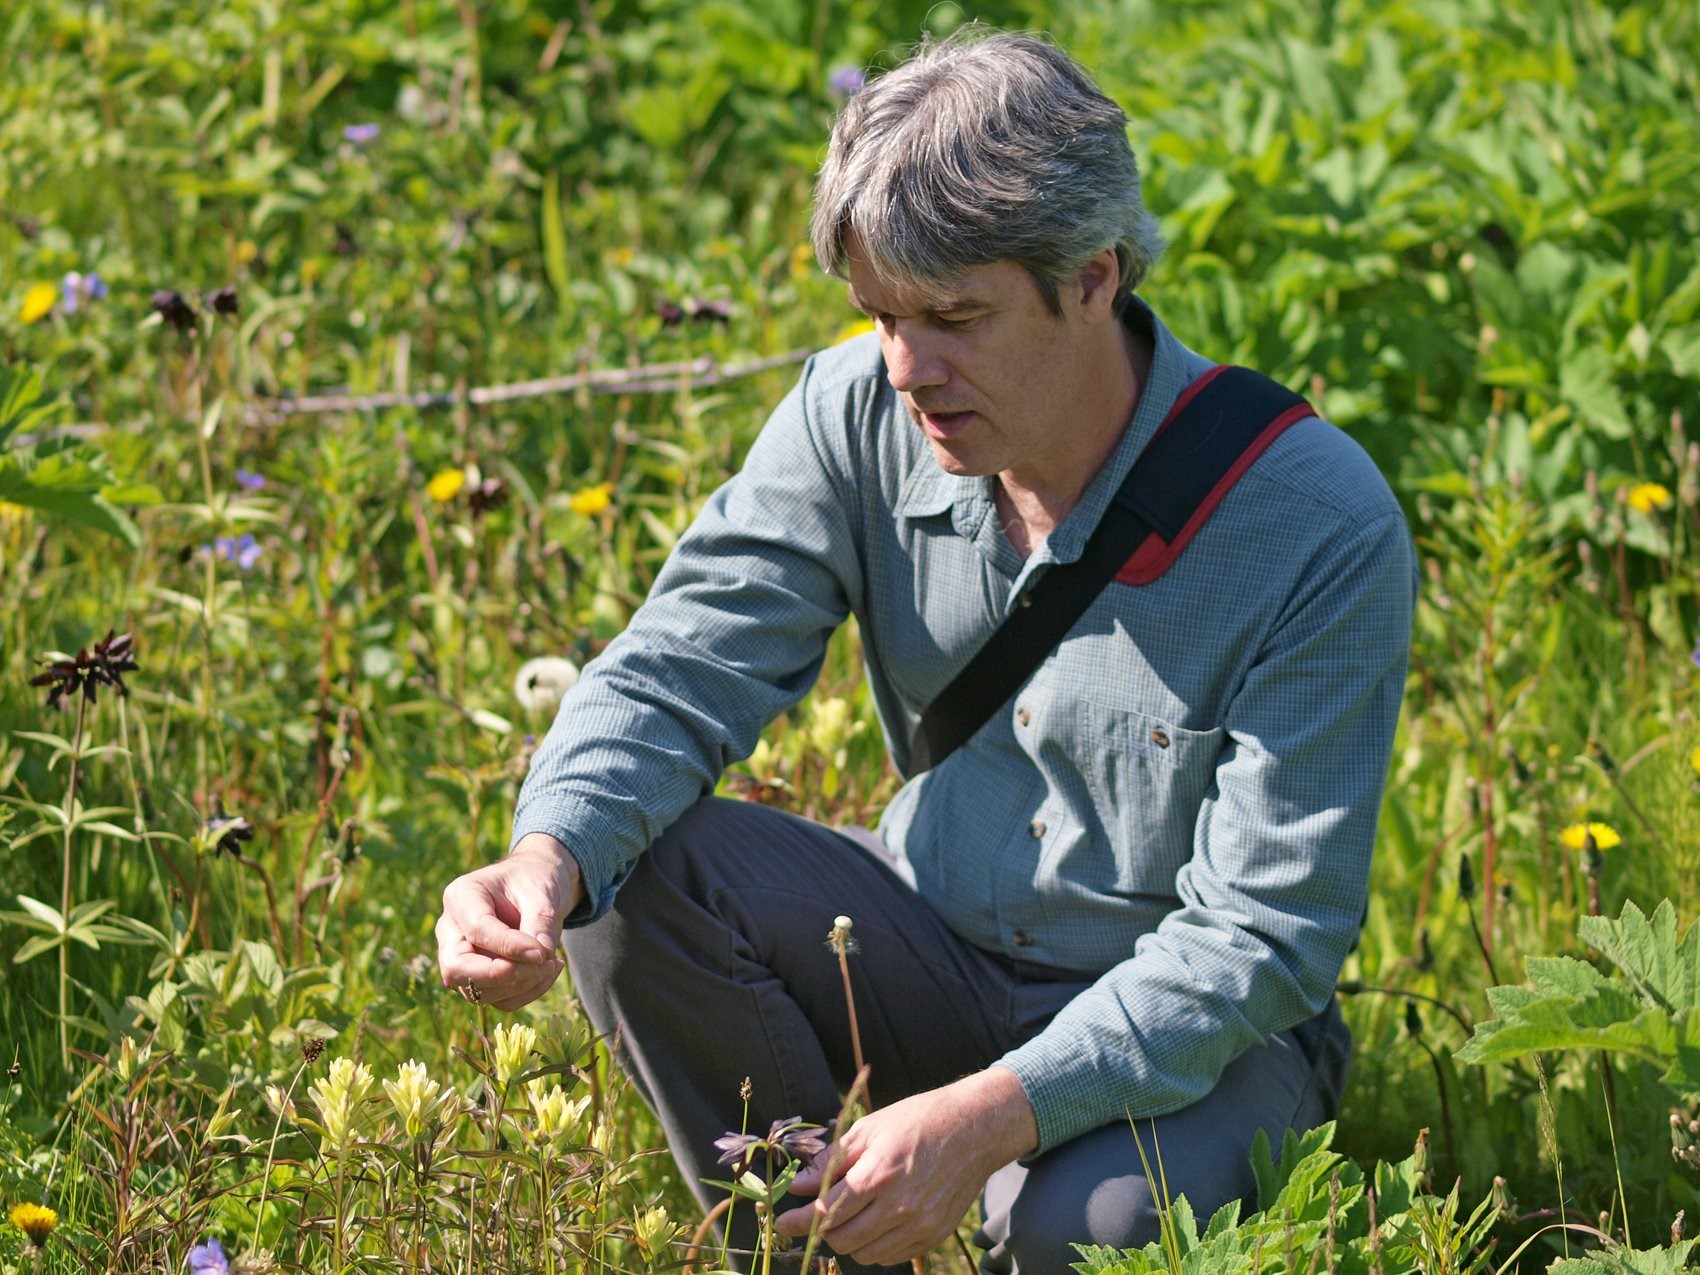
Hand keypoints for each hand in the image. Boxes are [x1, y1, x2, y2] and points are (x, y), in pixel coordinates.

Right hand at [436, 832, 584, 1010]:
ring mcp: (462, 958)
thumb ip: (540, 920)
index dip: (509, 947)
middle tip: (543, 963)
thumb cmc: (534, 880)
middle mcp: (452, 931)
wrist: (537, 885)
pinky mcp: (479, 978)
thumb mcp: (541, 891)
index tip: (543, 953)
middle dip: (502, 975)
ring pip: (479, 992)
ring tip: (553, 961)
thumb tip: (542, 956)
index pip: (476, 930)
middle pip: (457, 969)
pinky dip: (528, 992)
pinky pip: (499, 999)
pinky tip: (550, 969)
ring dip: (522, 985)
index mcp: (461, 897)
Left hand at [773, 1068, 1038, 1266]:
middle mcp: (898, 1207)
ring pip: (865, 1254)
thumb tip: (797, 1185)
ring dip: (848, 1240)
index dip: (796, 1221)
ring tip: (849, 1215)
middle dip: (821, 1230)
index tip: (781, 1222)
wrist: (975, 1128)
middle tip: (817, 1213)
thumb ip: (831, 1161)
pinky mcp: (934, 1234)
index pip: (823, 1212)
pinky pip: (891, 1255)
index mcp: (877, 1175)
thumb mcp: (869, 1129)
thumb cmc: (918, 1120)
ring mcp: (919, 1225)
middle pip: (841, 1240)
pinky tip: (874, 1223)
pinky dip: (875, 1246)